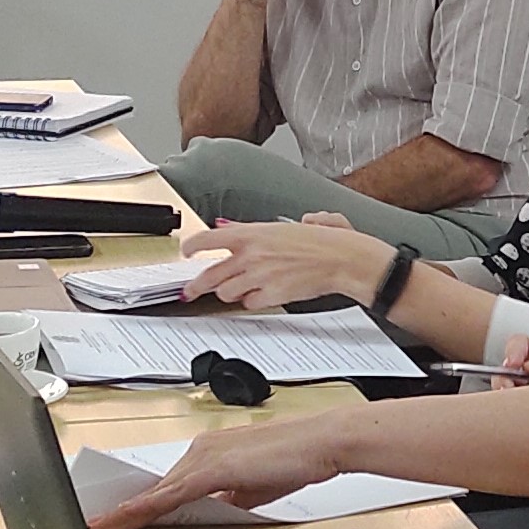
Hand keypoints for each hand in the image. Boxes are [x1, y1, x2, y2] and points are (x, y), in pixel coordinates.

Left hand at [85, 414, 348, 528]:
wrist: (323, 442)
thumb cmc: (298, 459)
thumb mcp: (257, 487)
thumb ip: (231, 496)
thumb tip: (217, 510)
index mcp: (210, 452)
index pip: (167, 483)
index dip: (140, 503)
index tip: (118, 517)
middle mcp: (200, 449)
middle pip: (155, 487)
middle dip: (124, 509)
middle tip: (97, 526)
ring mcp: (204, 458)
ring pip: (155, 492)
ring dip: (124, 512)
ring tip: (99, 528)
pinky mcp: (211, 469)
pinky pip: (168, 496)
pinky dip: (141, 510)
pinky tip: (123, 522)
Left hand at [180, 218, 387, 309]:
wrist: (342, 258)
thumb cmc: (322, 241)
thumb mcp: (285, 225)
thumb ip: (255, 228)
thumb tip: (232, 227)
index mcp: (253, 233)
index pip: (209, 238)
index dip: (192, 246)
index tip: (186, 251)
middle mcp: (252, 254)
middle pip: (210, 274)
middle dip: (195, 286)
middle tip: (189, 291)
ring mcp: (260, 276)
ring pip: (227, 292)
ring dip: (230, 293)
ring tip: (239, 290)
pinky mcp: (271, 294)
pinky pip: (250, 303)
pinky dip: (254, 301)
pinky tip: (262, 294)